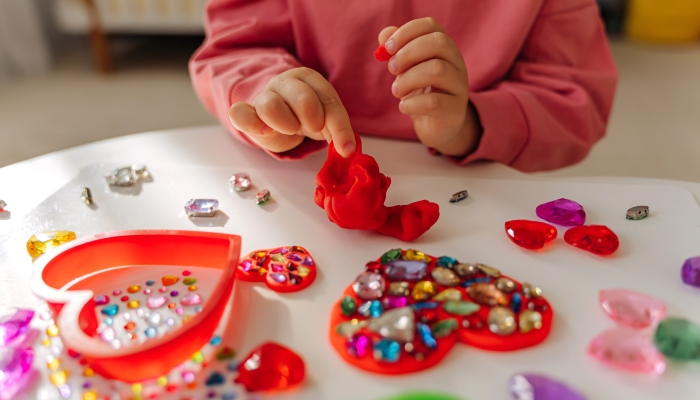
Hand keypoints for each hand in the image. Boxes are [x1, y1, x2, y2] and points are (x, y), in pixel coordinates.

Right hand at [228, 67, 355, 156]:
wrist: (277, 118)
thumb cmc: (304, 117)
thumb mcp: (325, 121)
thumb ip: (336, 131)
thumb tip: (347, 152)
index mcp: (310, 79)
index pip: (329, 102)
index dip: (339, 127)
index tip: (346, 150)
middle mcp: (285, 82)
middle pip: (302, 99)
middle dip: (313, 119)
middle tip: (313, 129)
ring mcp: (263, 96)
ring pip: (271, 106)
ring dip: (285, 123)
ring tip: (291, 130)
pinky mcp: (245, 111)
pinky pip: (239, 113)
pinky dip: (251, 123)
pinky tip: (265, 131)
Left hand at [379, 18, 481, 156]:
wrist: (436, 126)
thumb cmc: (421, 93)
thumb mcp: (406, 70)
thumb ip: (397, 51)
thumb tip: (384, 34)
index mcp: (444, 48)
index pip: (431, 26)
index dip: (407, 32)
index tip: (388, 48)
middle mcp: (457, 63)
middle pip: (439, 43)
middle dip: (408, 53)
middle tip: (392, 69)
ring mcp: (460, 86)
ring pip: (437, 70)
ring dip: (408, 79)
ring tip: (396, 91)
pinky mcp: (456, 110)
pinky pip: (434, 102)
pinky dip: (412, 103)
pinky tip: (404, 107)